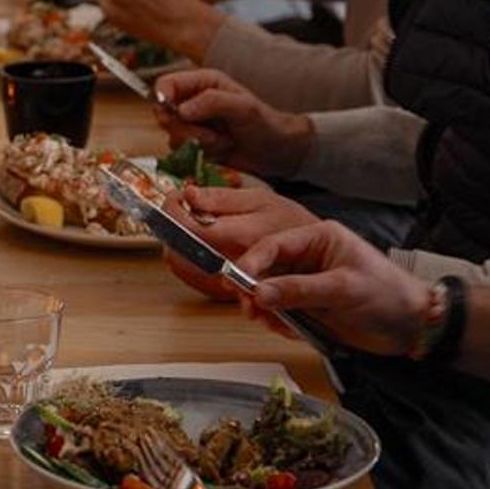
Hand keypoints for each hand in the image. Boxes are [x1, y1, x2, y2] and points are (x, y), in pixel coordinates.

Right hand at [153, 69, 313, 177]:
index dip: (163, 98)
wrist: (277, 151)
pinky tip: (220, 150)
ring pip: (172, 135)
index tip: (174, 114)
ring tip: (222, 142)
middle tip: (210, 135)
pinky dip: (199, 154)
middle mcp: (193, 101)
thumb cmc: (265, 123)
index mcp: (202, 83)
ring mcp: (192, 124)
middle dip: (185, 129)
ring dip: (196, 143)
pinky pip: (181, 152)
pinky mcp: (194, 144)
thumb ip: (212, 102)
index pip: (166, 84)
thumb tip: (181, 110)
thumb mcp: (243, 107)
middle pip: (164, 113)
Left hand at [160, 185, 319, 300]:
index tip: (175, 197)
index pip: (186, 229)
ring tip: (196, 222)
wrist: (318, 260)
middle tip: (184, 208)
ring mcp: (225, 284)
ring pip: (180, 266)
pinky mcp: (224, 293)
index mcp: (236, 238)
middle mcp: (227, 265)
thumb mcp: (262, 200)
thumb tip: (190, 194)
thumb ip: (222, 199)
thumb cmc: (292, 225)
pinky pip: (192, 277)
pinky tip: (204, 242)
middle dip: (173, 227)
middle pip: (176, 251)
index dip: (171, 210)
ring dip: (179, 243)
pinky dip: (190, 257)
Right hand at [235, 220, 434, 354]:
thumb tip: (259, 292)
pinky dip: (277, 322)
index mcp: (319, 239)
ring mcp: (306, 282)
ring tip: (271, 322)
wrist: (412, 327)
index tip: (237, 281)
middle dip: (253, 289)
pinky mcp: (307, 305)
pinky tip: (290, 329)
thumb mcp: (342, 290)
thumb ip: (298, 290)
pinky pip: (279, 311)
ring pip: (267, 292)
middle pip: (264, 268)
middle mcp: (308, 258)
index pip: (273, 244)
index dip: (251, 262)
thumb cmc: (389, 296)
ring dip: (264, 309)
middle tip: (251, 309)